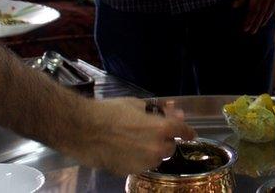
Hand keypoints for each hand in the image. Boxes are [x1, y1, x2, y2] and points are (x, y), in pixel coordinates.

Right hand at [67, 97, 195, 174]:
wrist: (84, 130)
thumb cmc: (110, 111)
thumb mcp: (136, 104)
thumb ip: (159, 110)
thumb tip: (174, 111)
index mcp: (161, 129)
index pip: (184, 131)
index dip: (188, 131)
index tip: (190, 133)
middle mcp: (157, 149)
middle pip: (170, 147)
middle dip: (164, 139)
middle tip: (151, 131)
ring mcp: (144, 163)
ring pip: (156, 158)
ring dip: (152, 150)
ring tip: (134, 140)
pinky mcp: (131, 171)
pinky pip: (141, 164)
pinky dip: (138, 158)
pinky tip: (125, 149)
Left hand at [235, 0, 274, 33]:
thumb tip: (235, 7)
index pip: (253, 10)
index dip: (249, 20)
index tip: (244, 29)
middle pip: (261, 12)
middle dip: (255, 23)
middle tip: (251, 32)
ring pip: (269, 10)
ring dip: (263, 20)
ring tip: (258, 27)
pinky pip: (274, 4)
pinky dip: (270, 12)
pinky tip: (267, 16)